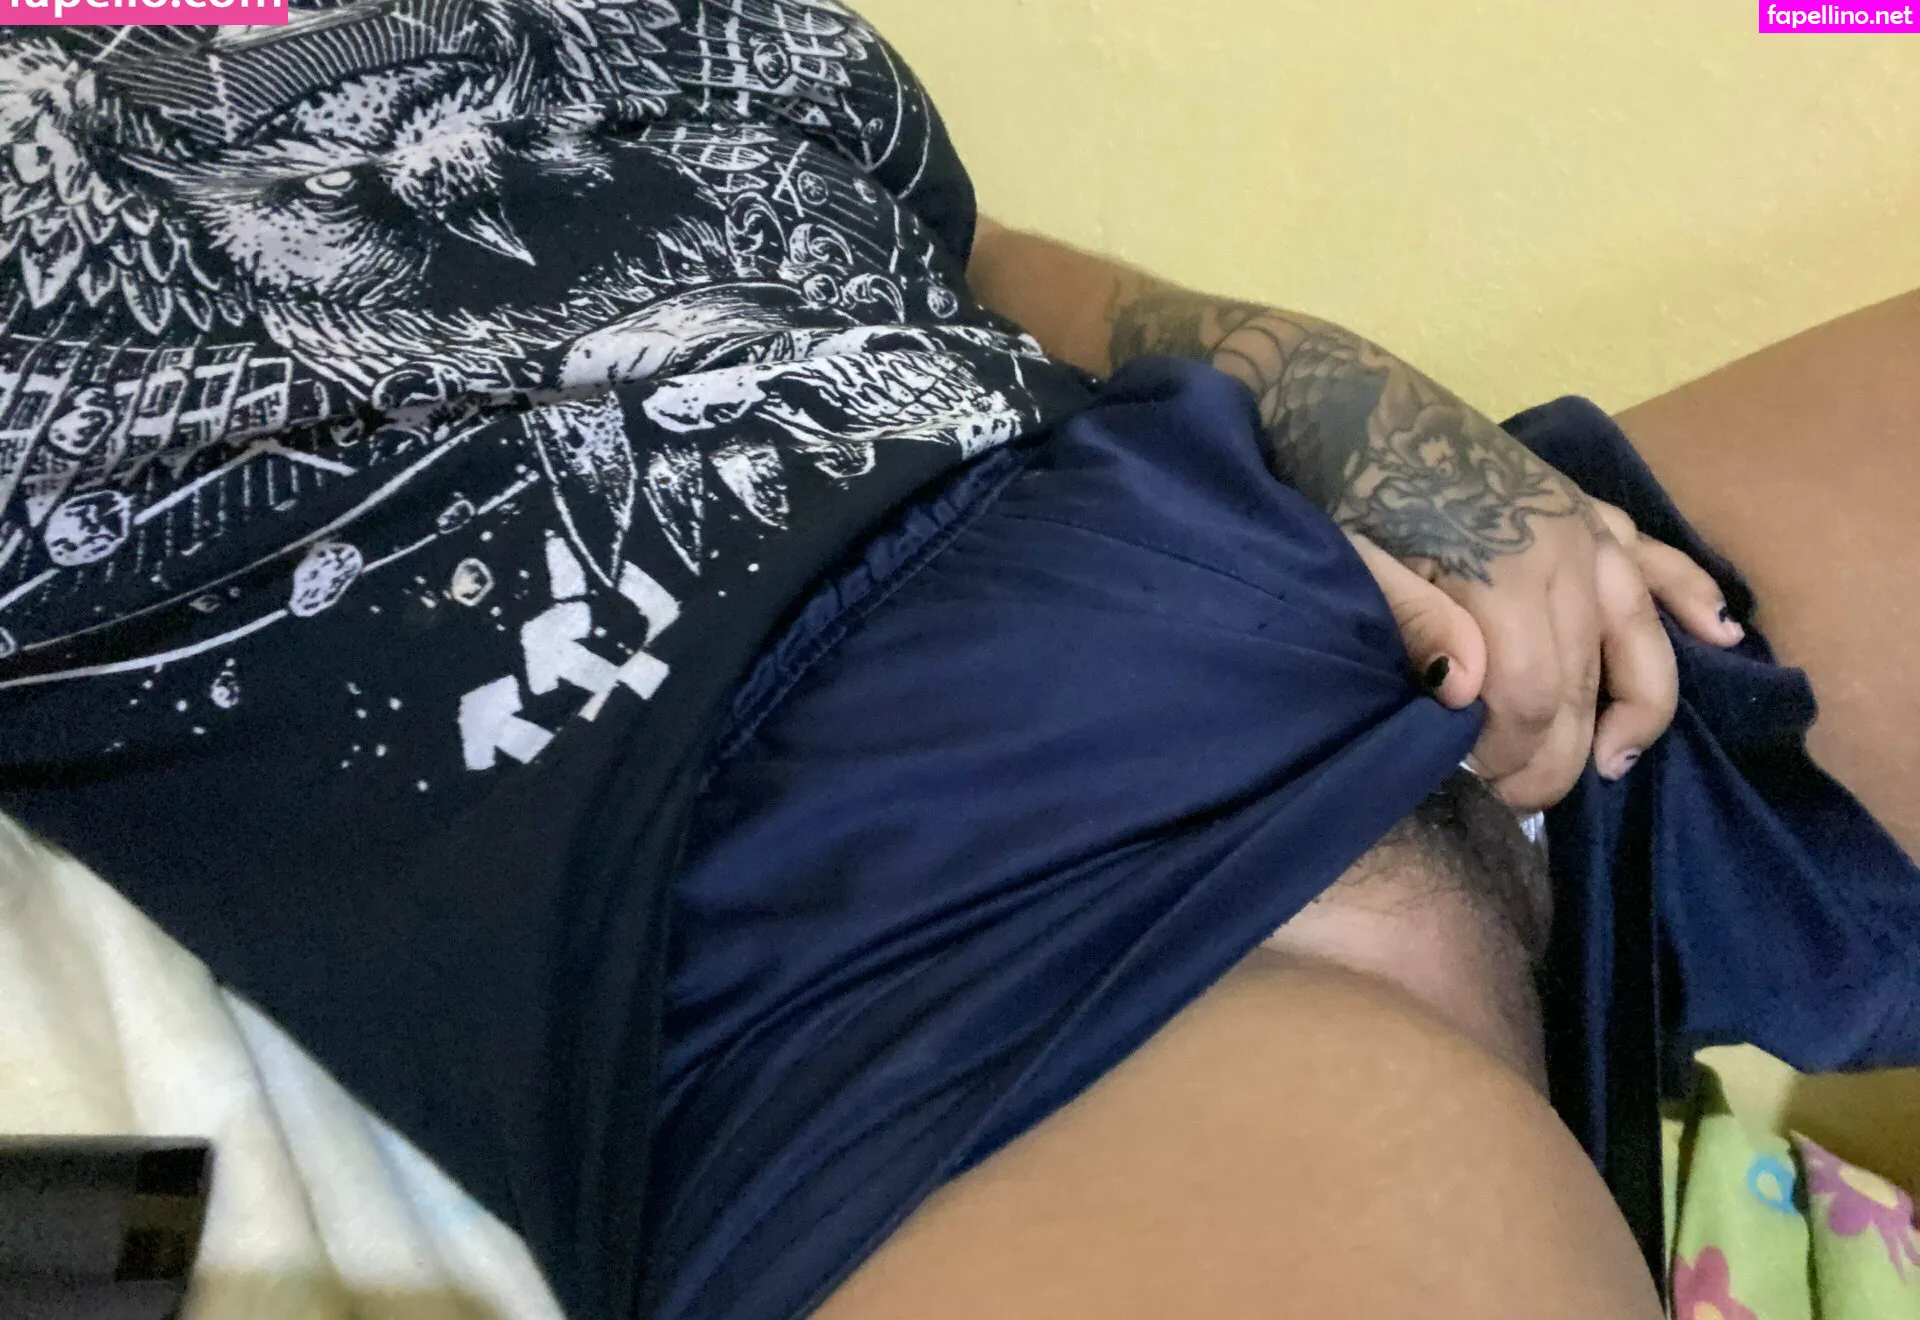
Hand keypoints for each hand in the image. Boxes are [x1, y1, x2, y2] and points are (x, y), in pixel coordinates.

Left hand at [1104, 288, 1743, 808]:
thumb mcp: (1351, 560)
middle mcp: (1568, 550)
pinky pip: (1656, 558)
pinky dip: (1691, 596)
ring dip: (1638, 704)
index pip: (1538, 697)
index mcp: (1506, 570)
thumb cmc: (1336, 488)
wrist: (1341, 397)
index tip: (1480, 783)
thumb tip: (1469, 693)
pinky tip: (1718, 634)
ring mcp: (1585, 525)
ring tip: (1616, 758)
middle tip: (1520, 799)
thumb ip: (1413, 623)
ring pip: (1640, 633)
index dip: (1517, 754)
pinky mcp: (1584, 505)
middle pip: (1590, 680)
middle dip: (1564, 753)